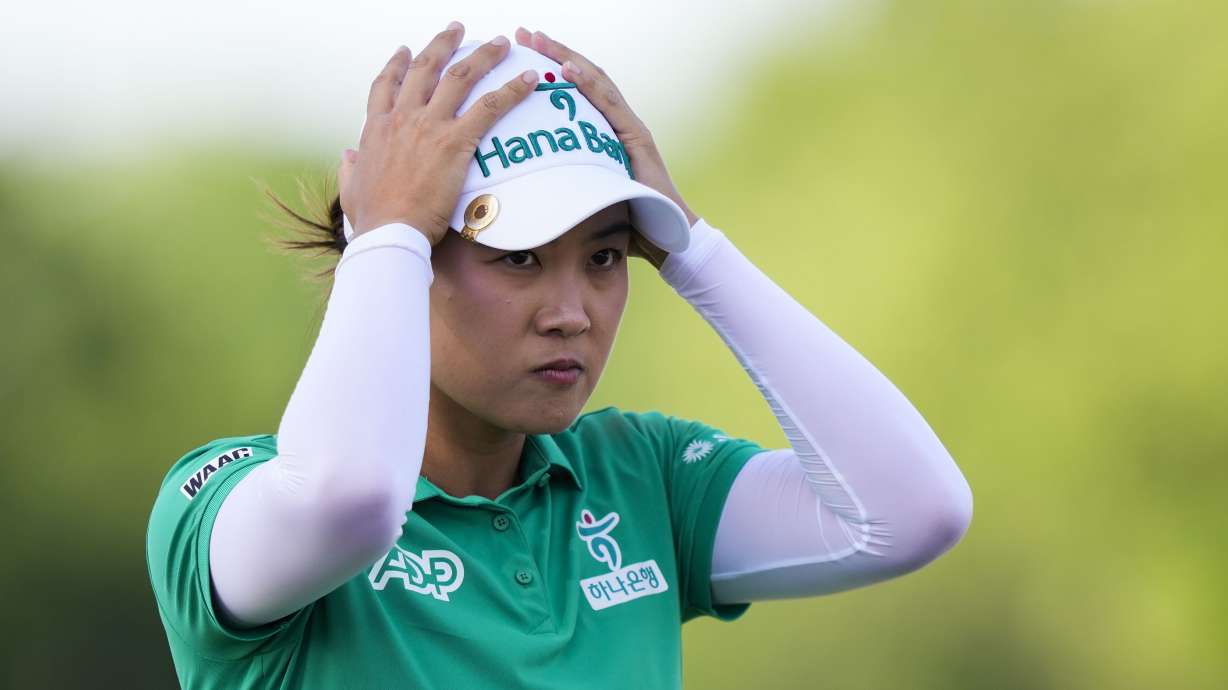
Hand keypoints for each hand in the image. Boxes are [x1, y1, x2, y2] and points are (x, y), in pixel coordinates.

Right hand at [338, 22, 538, 244]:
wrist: (389, 231)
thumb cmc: (372, 219)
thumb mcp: (351, 188)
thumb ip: (349, 168)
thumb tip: (346, 156)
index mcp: (377, 128)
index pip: (386, 85)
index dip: (397, 64)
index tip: (406, 50)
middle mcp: (403, 118)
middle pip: (425, 68)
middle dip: (443, 44)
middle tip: (458, 30)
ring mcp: (429, 126)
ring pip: (460, 77)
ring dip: (483, 55)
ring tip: (500, 43)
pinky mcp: (455, 141)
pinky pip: (490, 107)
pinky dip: (512, 91)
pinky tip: (528, 79)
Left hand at [514, 27, 698, 267]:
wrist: (667, 240)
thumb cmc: (627, 224)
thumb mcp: (584, 196)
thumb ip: (564, 183)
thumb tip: (523, 185)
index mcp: (607, 133)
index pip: (577, 90)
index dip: (551, 67)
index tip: (523, 50)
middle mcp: (620, 124)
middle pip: (584, 77)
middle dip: (553, 52)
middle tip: (523, 33)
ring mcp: (631, 128)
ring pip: (596, 82)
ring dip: (566, 57)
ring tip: (538, 40)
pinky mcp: (638, 139)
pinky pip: (610, 106)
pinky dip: (588, 85)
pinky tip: (566, 68)